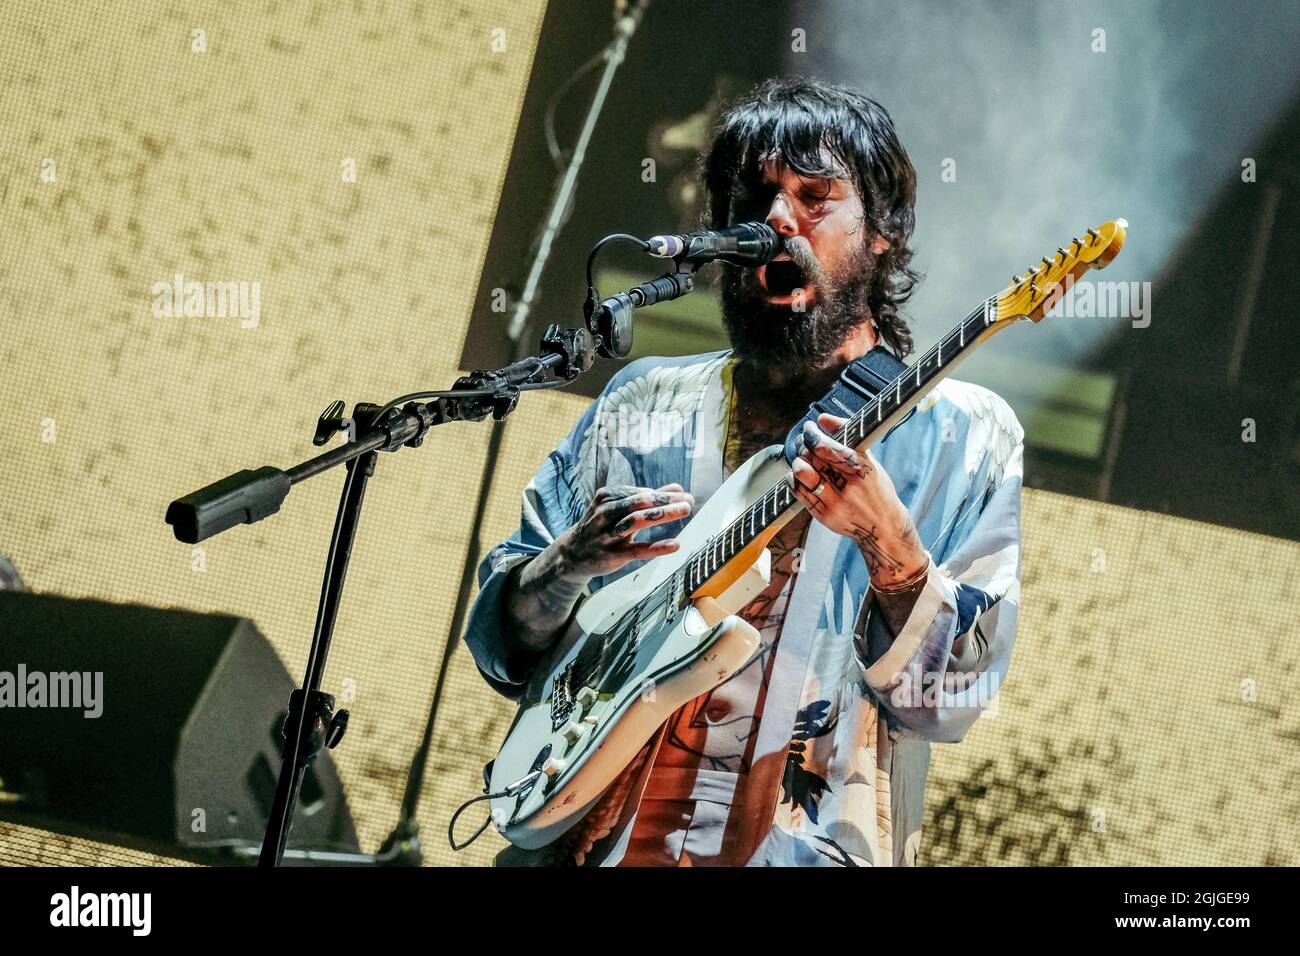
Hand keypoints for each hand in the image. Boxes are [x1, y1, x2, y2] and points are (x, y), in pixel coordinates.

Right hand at [552, 482, 694, 581]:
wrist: (572, 554)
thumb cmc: (603, 527)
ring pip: (635, 522)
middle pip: (638, 503)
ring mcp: (607, 534)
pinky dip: (656, 547)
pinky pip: (636, 550)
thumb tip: (678, 488)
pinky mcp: (611, 555)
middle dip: (664, 500)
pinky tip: (675, 545)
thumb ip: (650, 498)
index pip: (640, 493)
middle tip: (687, 500)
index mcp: (608, 497)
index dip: (665, 494)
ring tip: (684, 511)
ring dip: (662, 514)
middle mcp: (605, 513)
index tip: (685, 495)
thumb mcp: (620, 509)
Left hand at [788, 413, 926, 587]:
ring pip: (804, 475)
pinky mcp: (825, 517)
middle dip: (804, 445)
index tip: (810, 428)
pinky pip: (801, 494)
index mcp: (863, 469)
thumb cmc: (877, 490)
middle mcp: (849, 487)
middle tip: (804, 441)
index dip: (813, 434)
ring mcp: (836, 503)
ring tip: (802, 458)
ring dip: (798, 462)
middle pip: (813, 459)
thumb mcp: (870, 462)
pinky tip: (798, 474)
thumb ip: (847, 438)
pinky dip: (794, 480)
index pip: (828, 448)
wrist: (884, 526)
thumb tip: (823, 419)